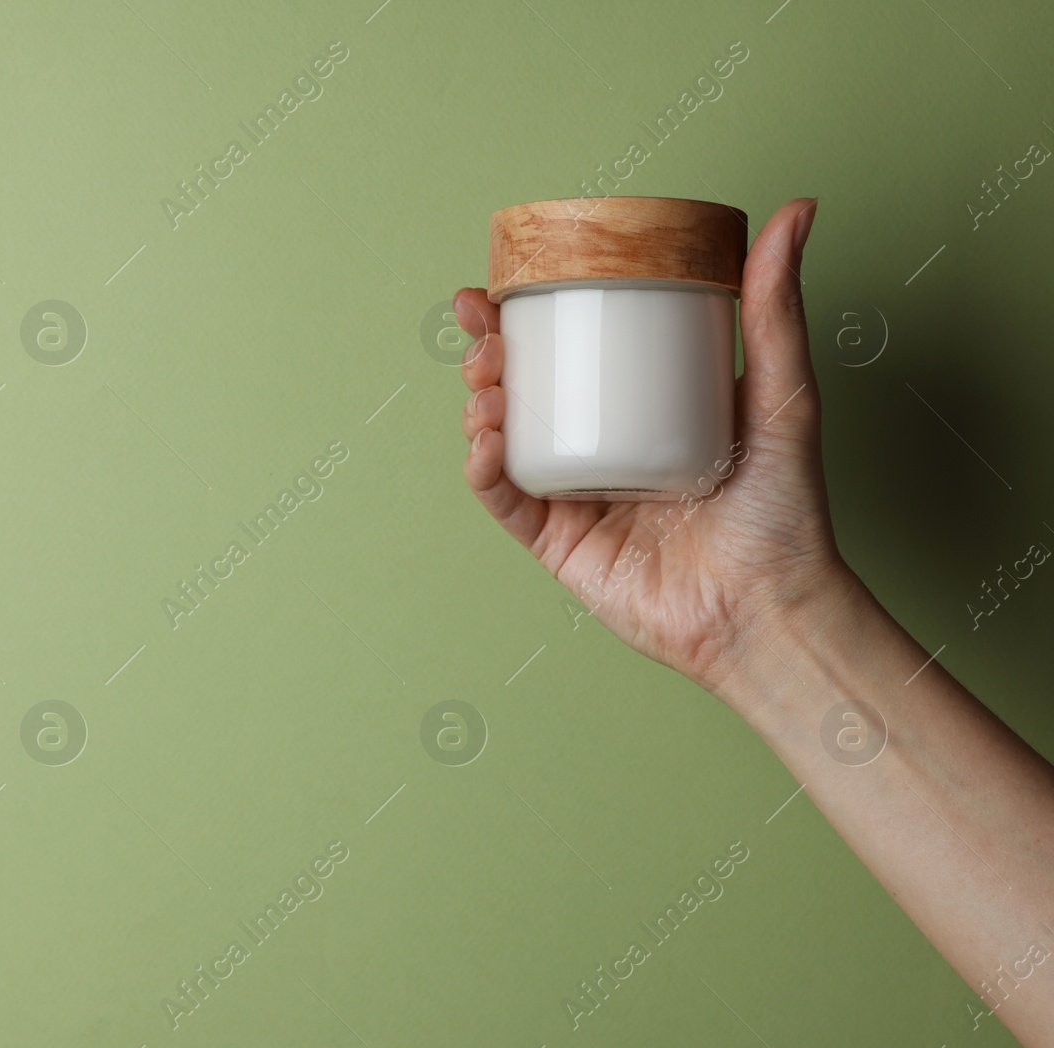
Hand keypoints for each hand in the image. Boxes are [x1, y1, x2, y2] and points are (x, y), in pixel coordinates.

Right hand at [456, 197, 850, 688]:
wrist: (770, 607)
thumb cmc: (784, 511)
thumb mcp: (781, 393)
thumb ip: (777, 307)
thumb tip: (795, 211)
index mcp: (642, 409)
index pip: (572, 349)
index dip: (523, 315)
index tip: (497, 285)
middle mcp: (601, 448)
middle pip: (525, 388)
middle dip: (488, 355)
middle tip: (484, 336)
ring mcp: (575, 496)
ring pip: (504, 439)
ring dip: (479, 404)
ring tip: (487, 386)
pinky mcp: (558, 544)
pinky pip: (506, 501)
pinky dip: (484, 469)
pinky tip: (484, 444)